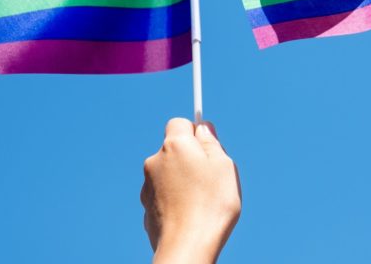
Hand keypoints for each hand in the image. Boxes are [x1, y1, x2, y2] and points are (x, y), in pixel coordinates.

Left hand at [141, 118, 241, 263]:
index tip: (209, 146)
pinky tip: (190, 215)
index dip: (195, 132)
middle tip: (211, 176)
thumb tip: (203, 128)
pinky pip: (164, 196)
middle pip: (174, 149)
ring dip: (182, 180)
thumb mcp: (223, 166)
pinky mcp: (146, 208)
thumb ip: (212, 143)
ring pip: (169, 174)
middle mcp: (155, 161)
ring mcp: (148, 186)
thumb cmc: (210, 204)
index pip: (180, 123)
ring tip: (202, 201)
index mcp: (175, 145)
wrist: (187, 247)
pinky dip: (175, 200)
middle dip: (190, 158)